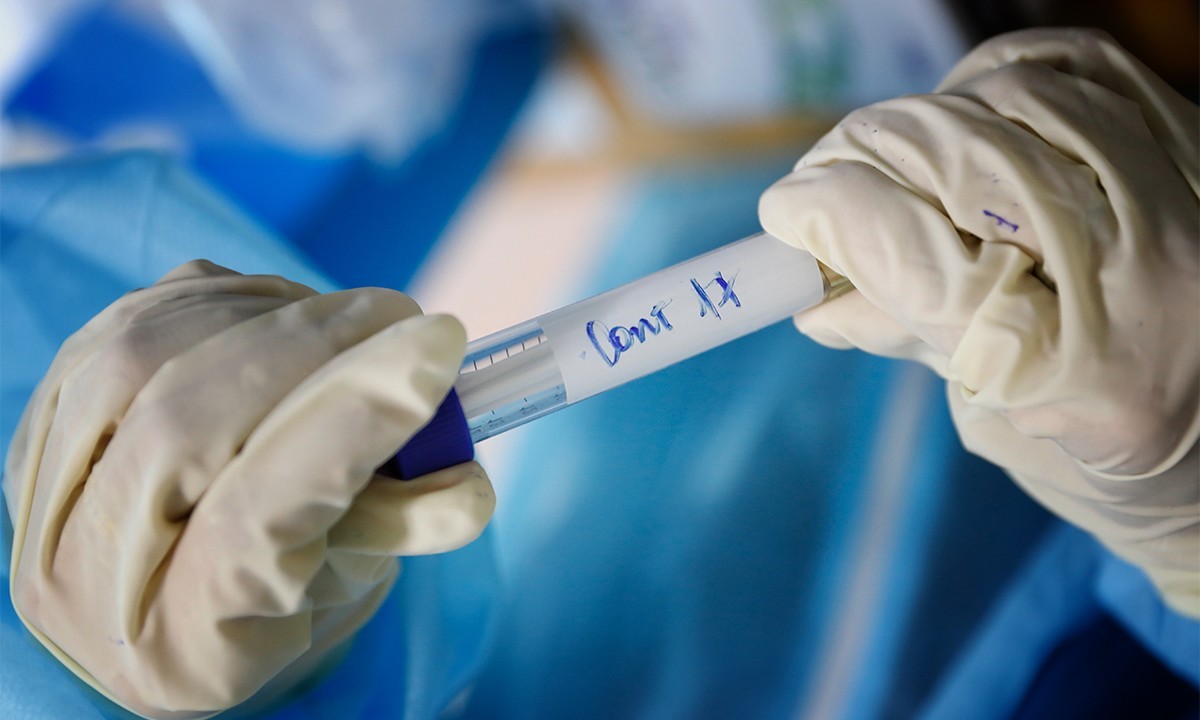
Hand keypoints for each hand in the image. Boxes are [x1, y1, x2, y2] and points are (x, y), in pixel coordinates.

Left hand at [3, 261, 494, 717]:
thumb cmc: (280, 596)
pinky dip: (225, 299)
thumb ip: (408, 527)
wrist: (177, 591)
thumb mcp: (353, 580)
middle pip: (184, 428)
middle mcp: (86, 575)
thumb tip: (468, 482)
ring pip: (144, 356)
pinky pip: (136, 317)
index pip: (252, 523)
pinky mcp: (47, 408)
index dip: (346, 425)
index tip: (432, 354)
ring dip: (272, 315)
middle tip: (405, 320)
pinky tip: (288, 313)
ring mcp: (47, 487)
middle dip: (313, 349)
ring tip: (356, 319)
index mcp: (181, 649)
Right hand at [759, 29, 1198, 615]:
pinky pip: (1074, 62)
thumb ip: (911, 339)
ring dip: (924, 119)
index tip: (785, 216)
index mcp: (1080, 372)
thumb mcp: (996, 423)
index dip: (826, 216)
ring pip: (1004, 96)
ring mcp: (1175, 191)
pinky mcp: (1189, 141)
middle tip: (825, 185)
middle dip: (858, 157)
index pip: (911, 251)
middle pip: (951, 156)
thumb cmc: (1110, 457)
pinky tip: (972, 116)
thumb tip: (814, 291)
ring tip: (904, 163)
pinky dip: (998, 77)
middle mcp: (1142, 266)